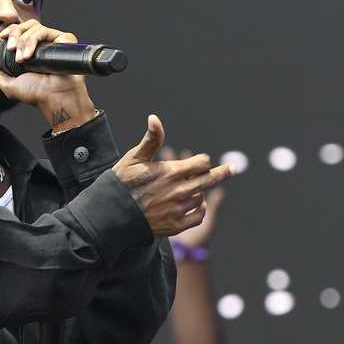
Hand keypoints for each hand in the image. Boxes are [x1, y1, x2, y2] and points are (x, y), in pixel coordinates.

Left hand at [0, 20, 95, 132]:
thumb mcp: (8, 85)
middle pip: (26, 25)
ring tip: (22, 59)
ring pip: (34, 27)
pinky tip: (30, 56)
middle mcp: (43, 45)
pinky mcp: (64, 40)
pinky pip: (45, 31)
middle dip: (15, 34)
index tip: (2, 37)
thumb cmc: (37, 95)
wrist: (54, 98)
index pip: (20, 31)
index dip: (11, 30)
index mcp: (32, 51)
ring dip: (24, 41)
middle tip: (12, 50)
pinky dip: (33, 40)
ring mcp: (54, 42)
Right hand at [112, 115, 234, 238]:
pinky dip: (199, 210)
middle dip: (222, 172)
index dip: (201, 160)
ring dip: (199, 192)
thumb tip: (155, 118)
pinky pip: (198, 216)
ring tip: (191, 191)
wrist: (112, 215)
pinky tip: (195, 206)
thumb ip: (151, 140)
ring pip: (202, 197)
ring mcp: (179, 209)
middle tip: (231, 169)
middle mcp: (179, 190)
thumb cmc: (122, 183)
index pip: (202, 162)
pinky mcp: (177, 225)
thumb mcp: (134, 158)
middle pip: (209, 179)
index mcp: (172, 171)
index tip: (200, 162)